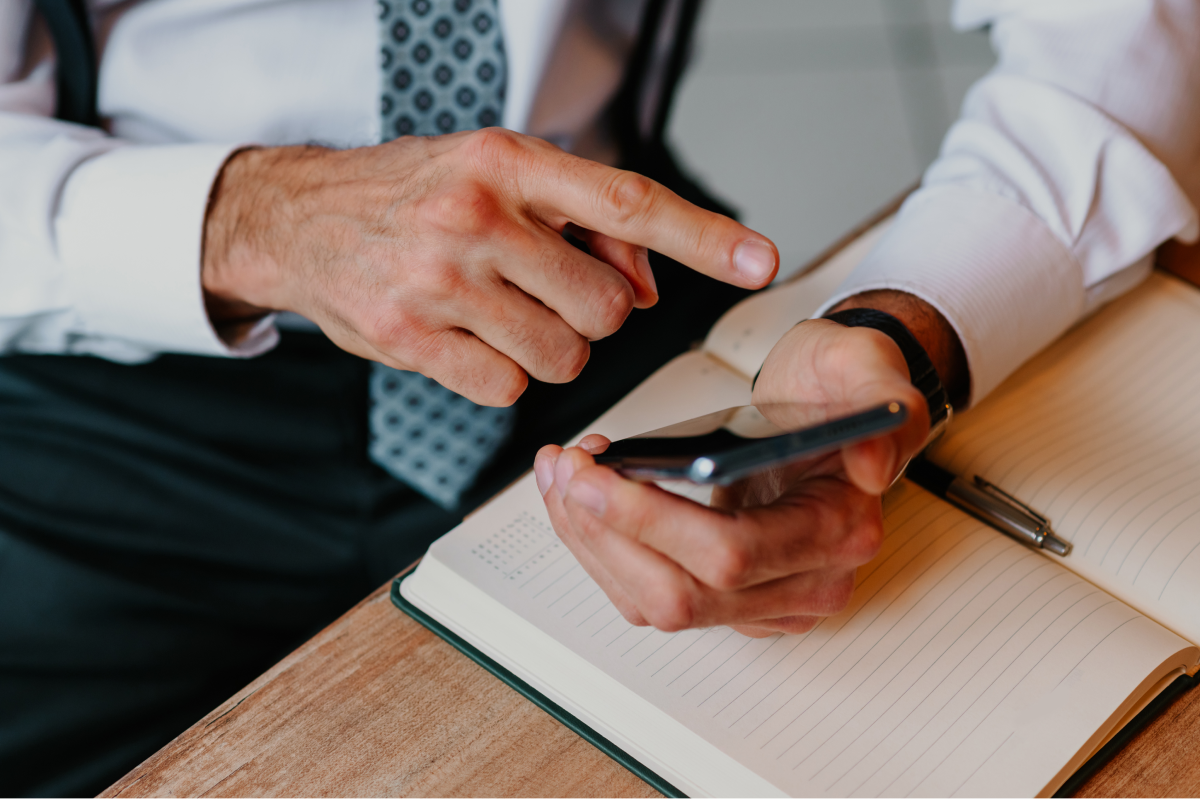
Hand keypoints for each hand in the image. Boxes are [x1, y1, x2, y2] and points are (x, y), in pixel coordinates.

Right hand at [201, 129, 777, 405]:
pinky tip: (465, 337)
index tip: (758, 259)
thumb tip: (646, 284)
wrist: (302, 220)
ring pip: (563, 356)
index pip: (626, 201)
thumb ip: (582, 222)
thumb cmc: (416, 196)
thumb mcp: (499, 176)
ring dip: (549, 346)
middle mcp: (476, 217)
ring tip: (499, 311)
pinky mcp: (410, 339)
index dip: (701, 234)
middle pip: (605, 308)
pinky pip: (508, 388)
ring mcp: (440, 281)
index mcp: (507, 162)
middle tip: (544, 289)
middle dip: (591, 313)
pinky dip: (501, 373)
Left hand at [533, 318, 929, 636]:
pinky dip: (600, 547)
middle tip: (566, 470)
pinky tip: (579, 496)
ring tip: (563, 473)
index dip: (651, 521)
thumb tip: (871, 467)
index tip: (593, 474)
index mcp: (840, 532)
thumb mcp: (864, 363)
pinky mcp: (725, 597)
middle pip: (680, 593)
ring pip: (652, 602)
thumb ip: (882, 401)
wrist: (826, 405)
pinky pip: (646, 593)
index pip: (731, 555)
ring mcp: (762, 600)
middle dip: (604, 532)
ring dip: (590, 541)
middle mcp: (805, 584)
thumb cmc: (836, 386)